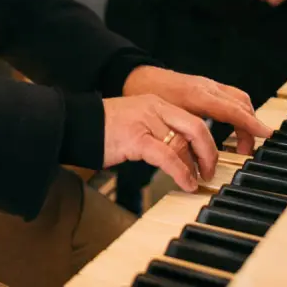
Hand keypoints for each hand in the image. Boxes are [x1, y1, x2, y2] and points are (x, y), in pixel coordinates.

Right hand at [101, 94, 216, 191]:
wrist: (76, 124)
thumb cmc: (103, 128)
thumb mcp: (137, 122)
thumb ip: (158, 131)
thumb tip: (180, 154)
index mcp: (157, 103)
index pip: (193, 119)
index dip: (207, 141)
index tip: (208, 158)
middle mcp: (154, 108)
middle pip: (196, 127)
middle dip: (209, 152)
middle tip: (210, 171)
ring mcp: (145, 122)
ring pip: (183, 143)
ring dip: (195, 166)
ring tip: (196, 180)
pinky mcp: (136, 138)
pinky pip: (168, 157)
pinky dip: (181, 172)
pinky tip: (186, 183)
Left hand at [122, 66, 269, 156]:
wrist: (139, 77)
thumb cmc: (149, 96)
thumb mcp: (168, 117)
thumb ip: (186, 134)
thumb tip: (199, 159)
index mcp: (200, 95)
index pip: (233, 110)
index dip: (251, 124)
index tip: (266, 134)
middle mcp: (208, 87)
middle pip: (241, 104)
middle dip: (250, 126)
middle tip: (247, 150)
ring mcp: (208, 85)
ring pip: (238, 100)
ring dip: (244, 120)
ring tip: (239, 143)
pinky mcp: (206, 86)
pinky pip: (229, 97)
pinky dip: (236, 112)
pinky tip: (230, 128)